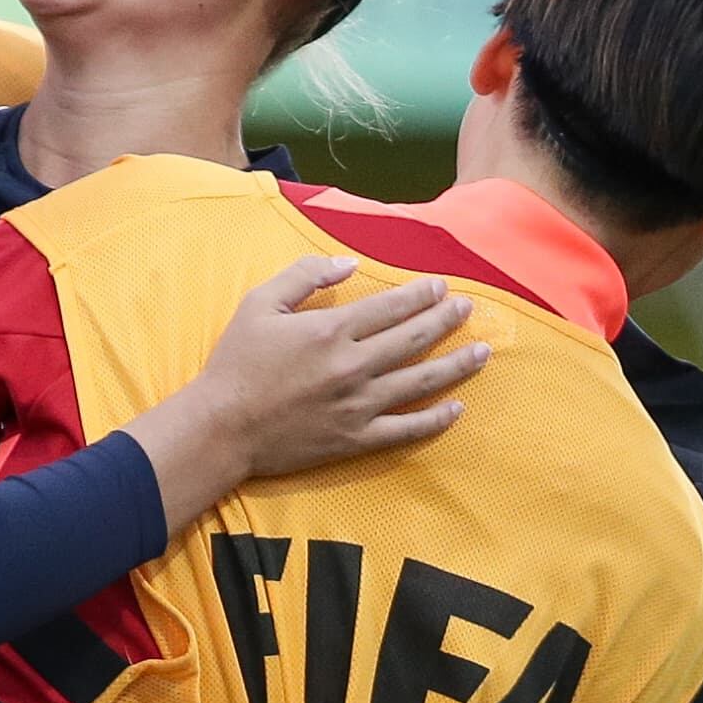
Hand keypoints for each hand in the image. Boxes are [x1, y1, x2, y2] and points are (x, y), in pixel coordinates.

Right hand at [208, 255, 485, 476]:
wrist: (220, 428)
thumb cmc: (235, 363)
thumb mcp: (259, 304)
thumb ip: (305, 276)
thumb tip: (349, 263)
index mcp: (331, 331)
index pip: (390, 307)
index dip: (421, 295)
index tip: (440, 286)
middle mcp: (352, 366)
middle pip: (413, 339)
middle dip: (446, 320)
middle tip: (467, 309)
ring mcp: (358, 406)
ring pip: (421, 382)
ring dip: (456, 365)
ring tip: (481, 352)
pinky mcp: (355, 439)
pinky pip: (406, 429)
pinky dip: (435, 419)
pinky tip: (456, 407)